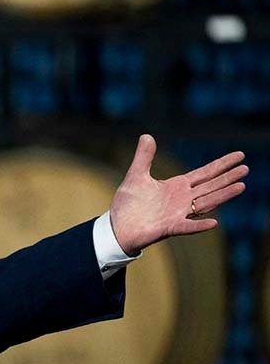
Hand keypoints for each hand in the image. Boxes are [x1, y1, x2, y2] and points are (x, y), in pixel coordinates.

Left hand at [109, 134, 246, 255]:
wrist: (116, 227)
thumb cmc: (128, 204)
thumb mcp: (136, 176)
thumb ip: (144, 157)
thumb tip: (146, 135)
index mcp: (177, 186)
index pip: (205, 173)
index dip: (222, 164)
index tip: (239, 156)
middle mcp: (182, 199)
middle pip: (210, 186)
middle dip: (228, 178)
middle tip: (246, 169)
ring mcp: (178, 214)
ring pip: (205, 204)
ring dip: (222, 196)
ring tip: (241, 186)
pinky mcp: (168, 228)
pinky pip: (186, 227)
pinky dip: (199, 226)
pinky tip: (214, 223)